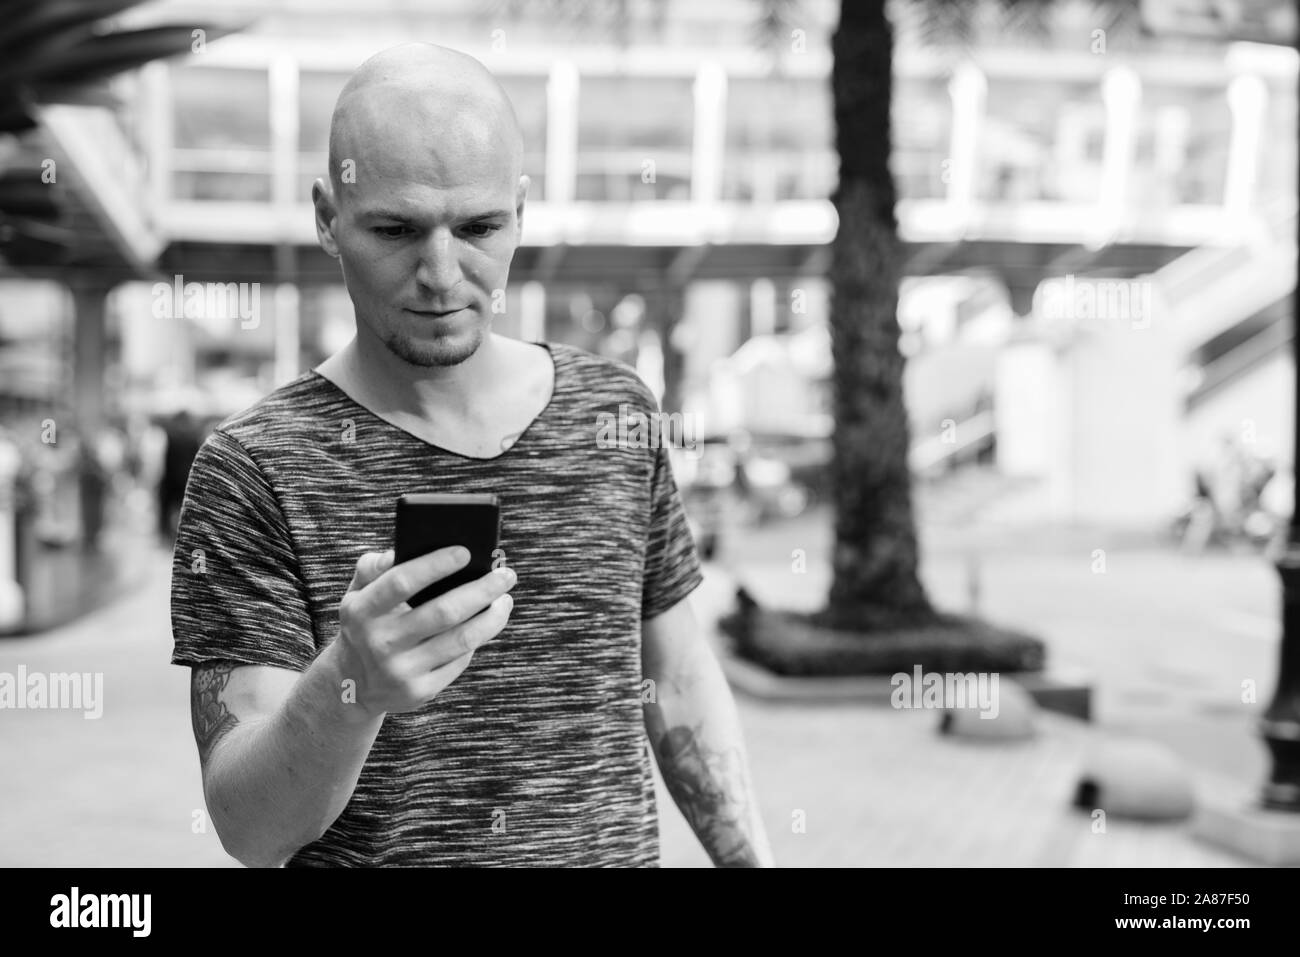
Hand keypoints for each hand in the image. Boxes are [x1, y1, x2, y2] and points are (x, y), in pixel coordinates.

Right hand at [334, 546, 515, 716]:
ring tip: (505, 599)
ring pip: (461, 639)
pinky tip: (488, 623)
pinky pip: (460, 661)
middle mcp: (380, 642)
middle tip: (507, 575)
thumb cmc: (367, 624)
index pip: (402, 582)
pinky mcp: (419, 692)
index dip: (435, 565)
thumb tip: (398, 552)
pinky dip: (478, 639)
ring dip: (492, 617)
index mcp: (362, 611)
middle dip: (482, 590)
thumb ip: (373, 567)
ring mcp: (400, 671)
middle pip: (443, 612)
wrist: (353, 685)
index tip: (466, 551)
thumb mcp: (357, 594)